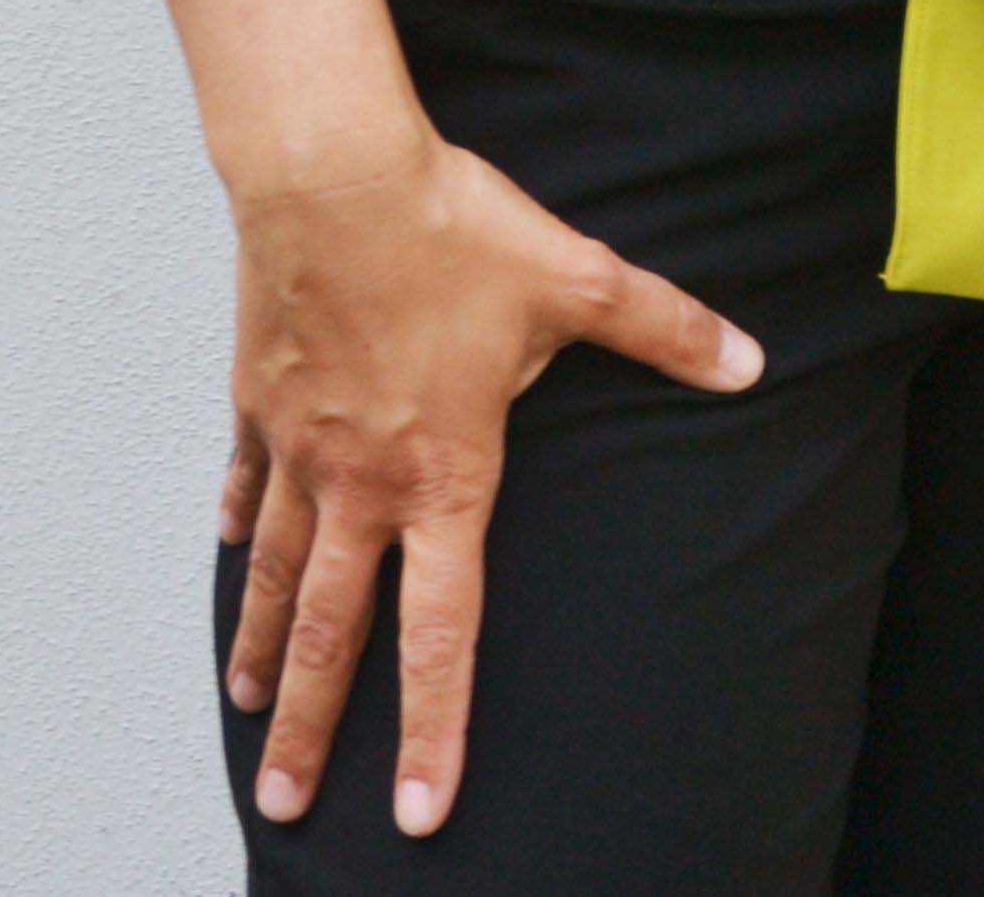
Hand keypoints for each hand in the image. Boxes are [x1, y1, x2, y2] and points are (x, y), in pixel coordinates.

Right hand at [216, 114, 765, 840]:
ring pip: (279, 572)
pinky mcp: (259, 398)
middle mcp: (363, 481)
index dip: (435, 727)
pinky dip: (241, 524)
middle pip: (334, 632)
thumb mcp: (572, 280)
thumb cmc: (449, 228)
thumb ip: (663, 329)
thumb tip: (748, 360)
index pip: (442, 633)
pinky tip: (235, 552)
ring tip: (248, 709)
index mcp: (443, 474)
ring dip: (264, 647)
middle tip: (287, 804)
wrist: (333, 171)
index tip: (419, 812)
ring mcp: (301, 444)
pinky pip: (247, 479)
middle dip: (313, 728)